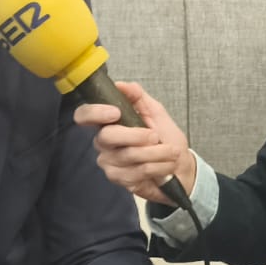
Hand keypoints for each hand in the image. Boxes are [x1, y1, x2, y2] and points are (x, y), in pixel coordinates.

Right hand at [72, 81, 195, 205]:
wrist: (181, 167)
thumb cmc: (166, 139)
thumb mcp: (156, 113)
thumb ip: (139, 97)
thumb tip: (122, 85)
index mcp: (109, 122)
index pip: (84, 116)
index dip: (94, 113)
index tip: (115, 112)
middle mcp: (104, 142)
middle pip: (106, 137)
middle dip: (136, 135)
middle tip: (156, 136)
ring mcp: (109, 162)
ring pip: (127, 155)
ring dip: (156, 153)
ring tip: (171, 152)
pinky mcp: (119, 179)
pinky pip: (136, 172)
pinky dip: (157, 167)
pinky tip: (165, 166)